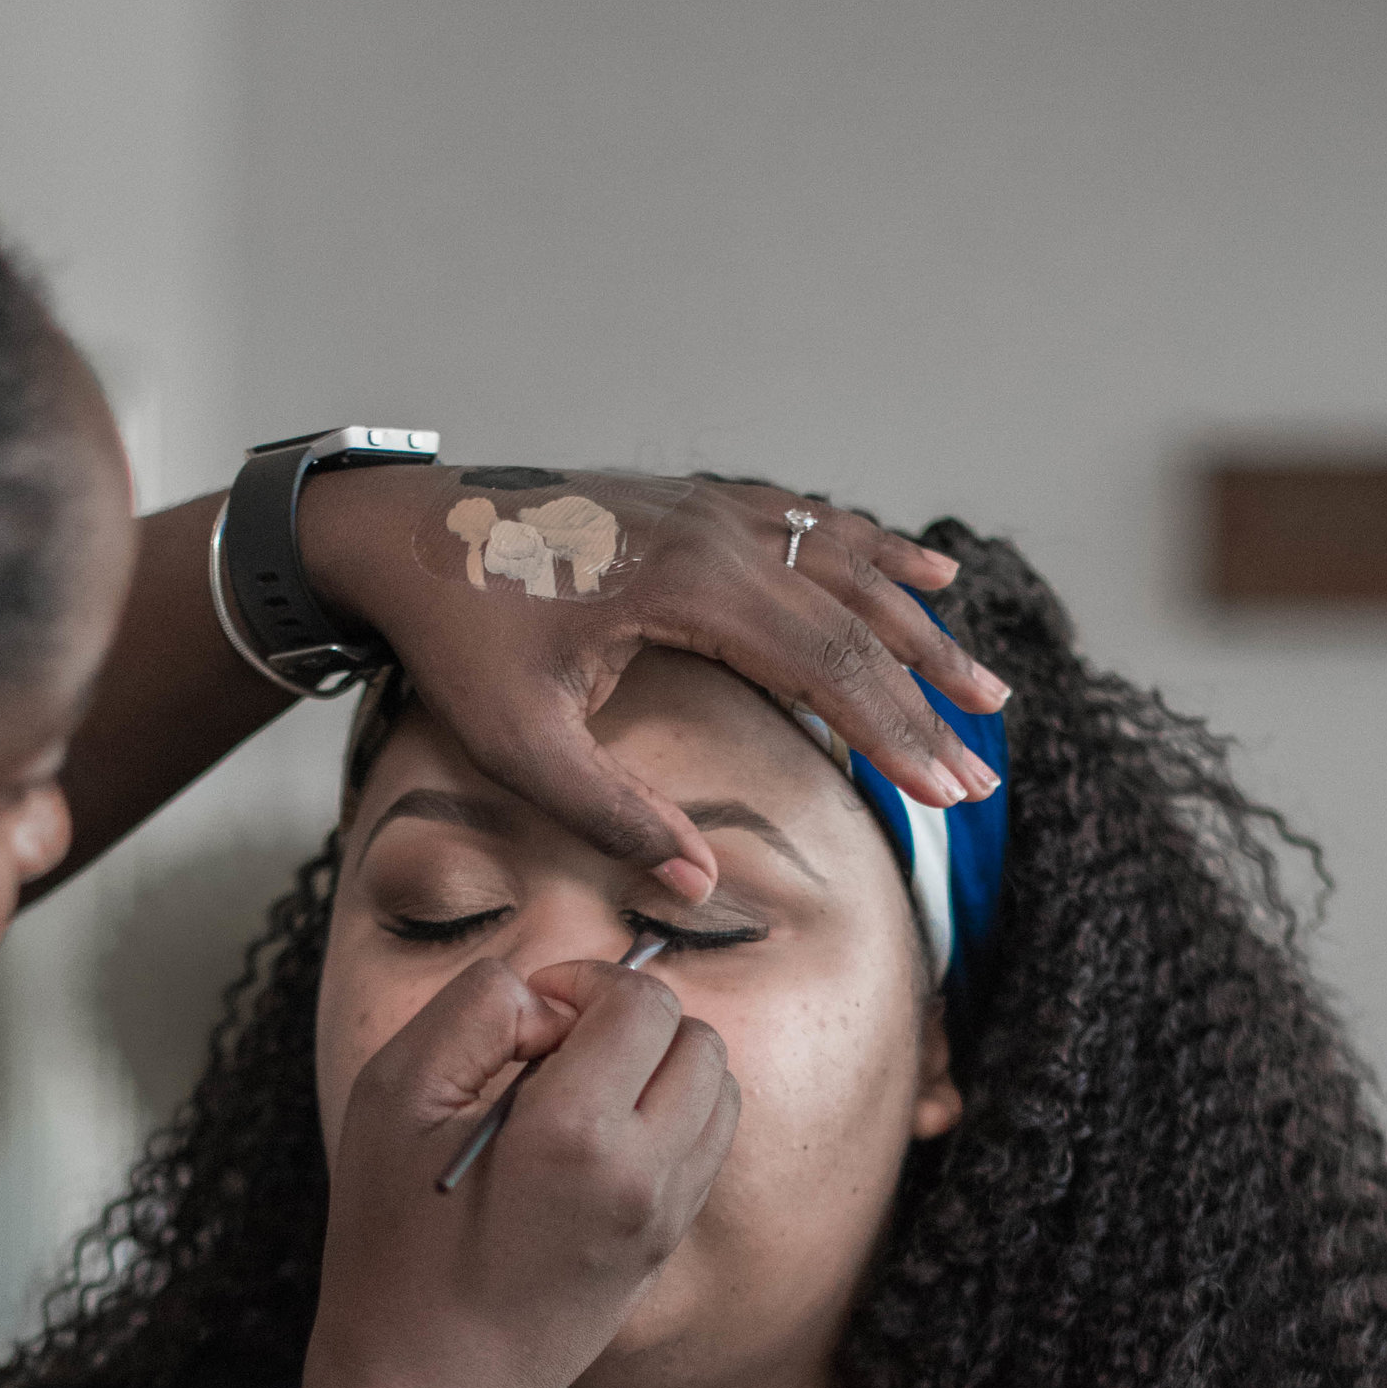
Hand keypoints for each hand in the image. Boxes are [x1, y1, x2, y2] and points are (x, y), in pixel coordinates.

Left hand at [297, 466, 1006, 903]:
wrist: (401, 533)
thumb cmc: (454, 639)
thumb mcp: (520, 745)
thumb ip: (613, 814)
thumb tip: (693, 884)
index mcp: (688, 584)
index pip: (828, 665)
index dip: (897, 735)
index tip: (951, 795)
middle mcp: (716, 531)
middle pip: (855, 618)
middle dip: (927, 697)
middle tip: (985, 767)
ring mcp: (710, 507)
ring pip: (846, 563)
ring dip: (920, 625)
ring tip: (983, 684)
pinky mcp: (695, 503)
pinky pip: (809, 522)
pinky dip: (874, 550)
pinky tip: (923, 568)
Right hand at [310, 950, 736, 1387]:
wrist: (427, 1386)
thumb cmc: (392, 1246)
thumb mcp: (394, 1098)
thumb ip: (475, 1010)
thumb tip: (547, 997)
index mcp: (577, 1133)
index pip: (641, 1002)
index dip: (585, 981)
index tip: (532, 1015)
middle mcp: (644, 1174)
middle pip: (695, 1037)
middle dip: (630, 1019)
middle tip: (553, 1053)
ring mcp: (666, 1215)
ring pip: (718, 1088)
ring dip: (660, 1065)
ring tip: (580, 1093)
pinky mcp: (667, 1244)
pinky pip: (707, 1144)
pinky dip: (669, 1115)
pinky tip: (595, 1139)